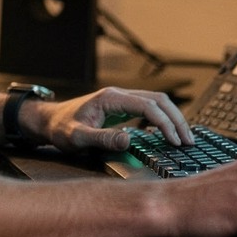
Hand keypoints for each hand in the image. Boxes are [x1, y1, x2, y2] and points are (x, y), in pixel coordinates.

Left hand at [30, 87, 192, 151]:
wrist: (47, 121)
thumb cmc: (60, 128)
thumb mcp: (77, 137)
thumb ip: (101, 138)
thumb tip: (128, 139)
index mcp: (111, 98)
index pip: (148, 106)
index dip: (165, 123)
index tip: (175, 142)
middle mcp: (119, 95)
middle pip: (158, 100)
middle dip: (176, 120)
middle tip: (188, 141)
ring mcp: (121, 100)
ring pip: (156, 103)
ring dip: (172, 118)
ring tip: (183, 138)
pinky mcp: (120, 108)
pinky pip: (148, 109)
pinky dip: (162, 119)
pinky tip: (165, 134)